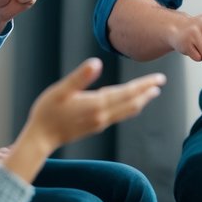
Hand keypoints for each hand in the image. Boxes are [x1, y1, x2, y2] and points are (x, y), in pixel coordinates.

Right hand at [25, 58, 166, 146]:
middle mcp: (102, 115)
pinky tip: (130, 104)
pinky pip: (119, 115)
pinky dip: (129, 107)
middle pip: (131, 102)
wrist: (41, 138)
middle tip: (161, 82)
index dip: (144, 85)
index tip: (159, 79)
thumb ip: (80, 77)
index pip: (127, 92)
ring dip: (140, 101)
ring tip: (151, 93)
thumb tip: (96, 63)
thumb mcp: (61, 90)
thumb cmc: (47, 111)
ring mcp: (100, 122)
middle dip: (147, 92)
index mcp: (97, 104)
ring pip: (127, 110)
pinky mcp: (95, 126)